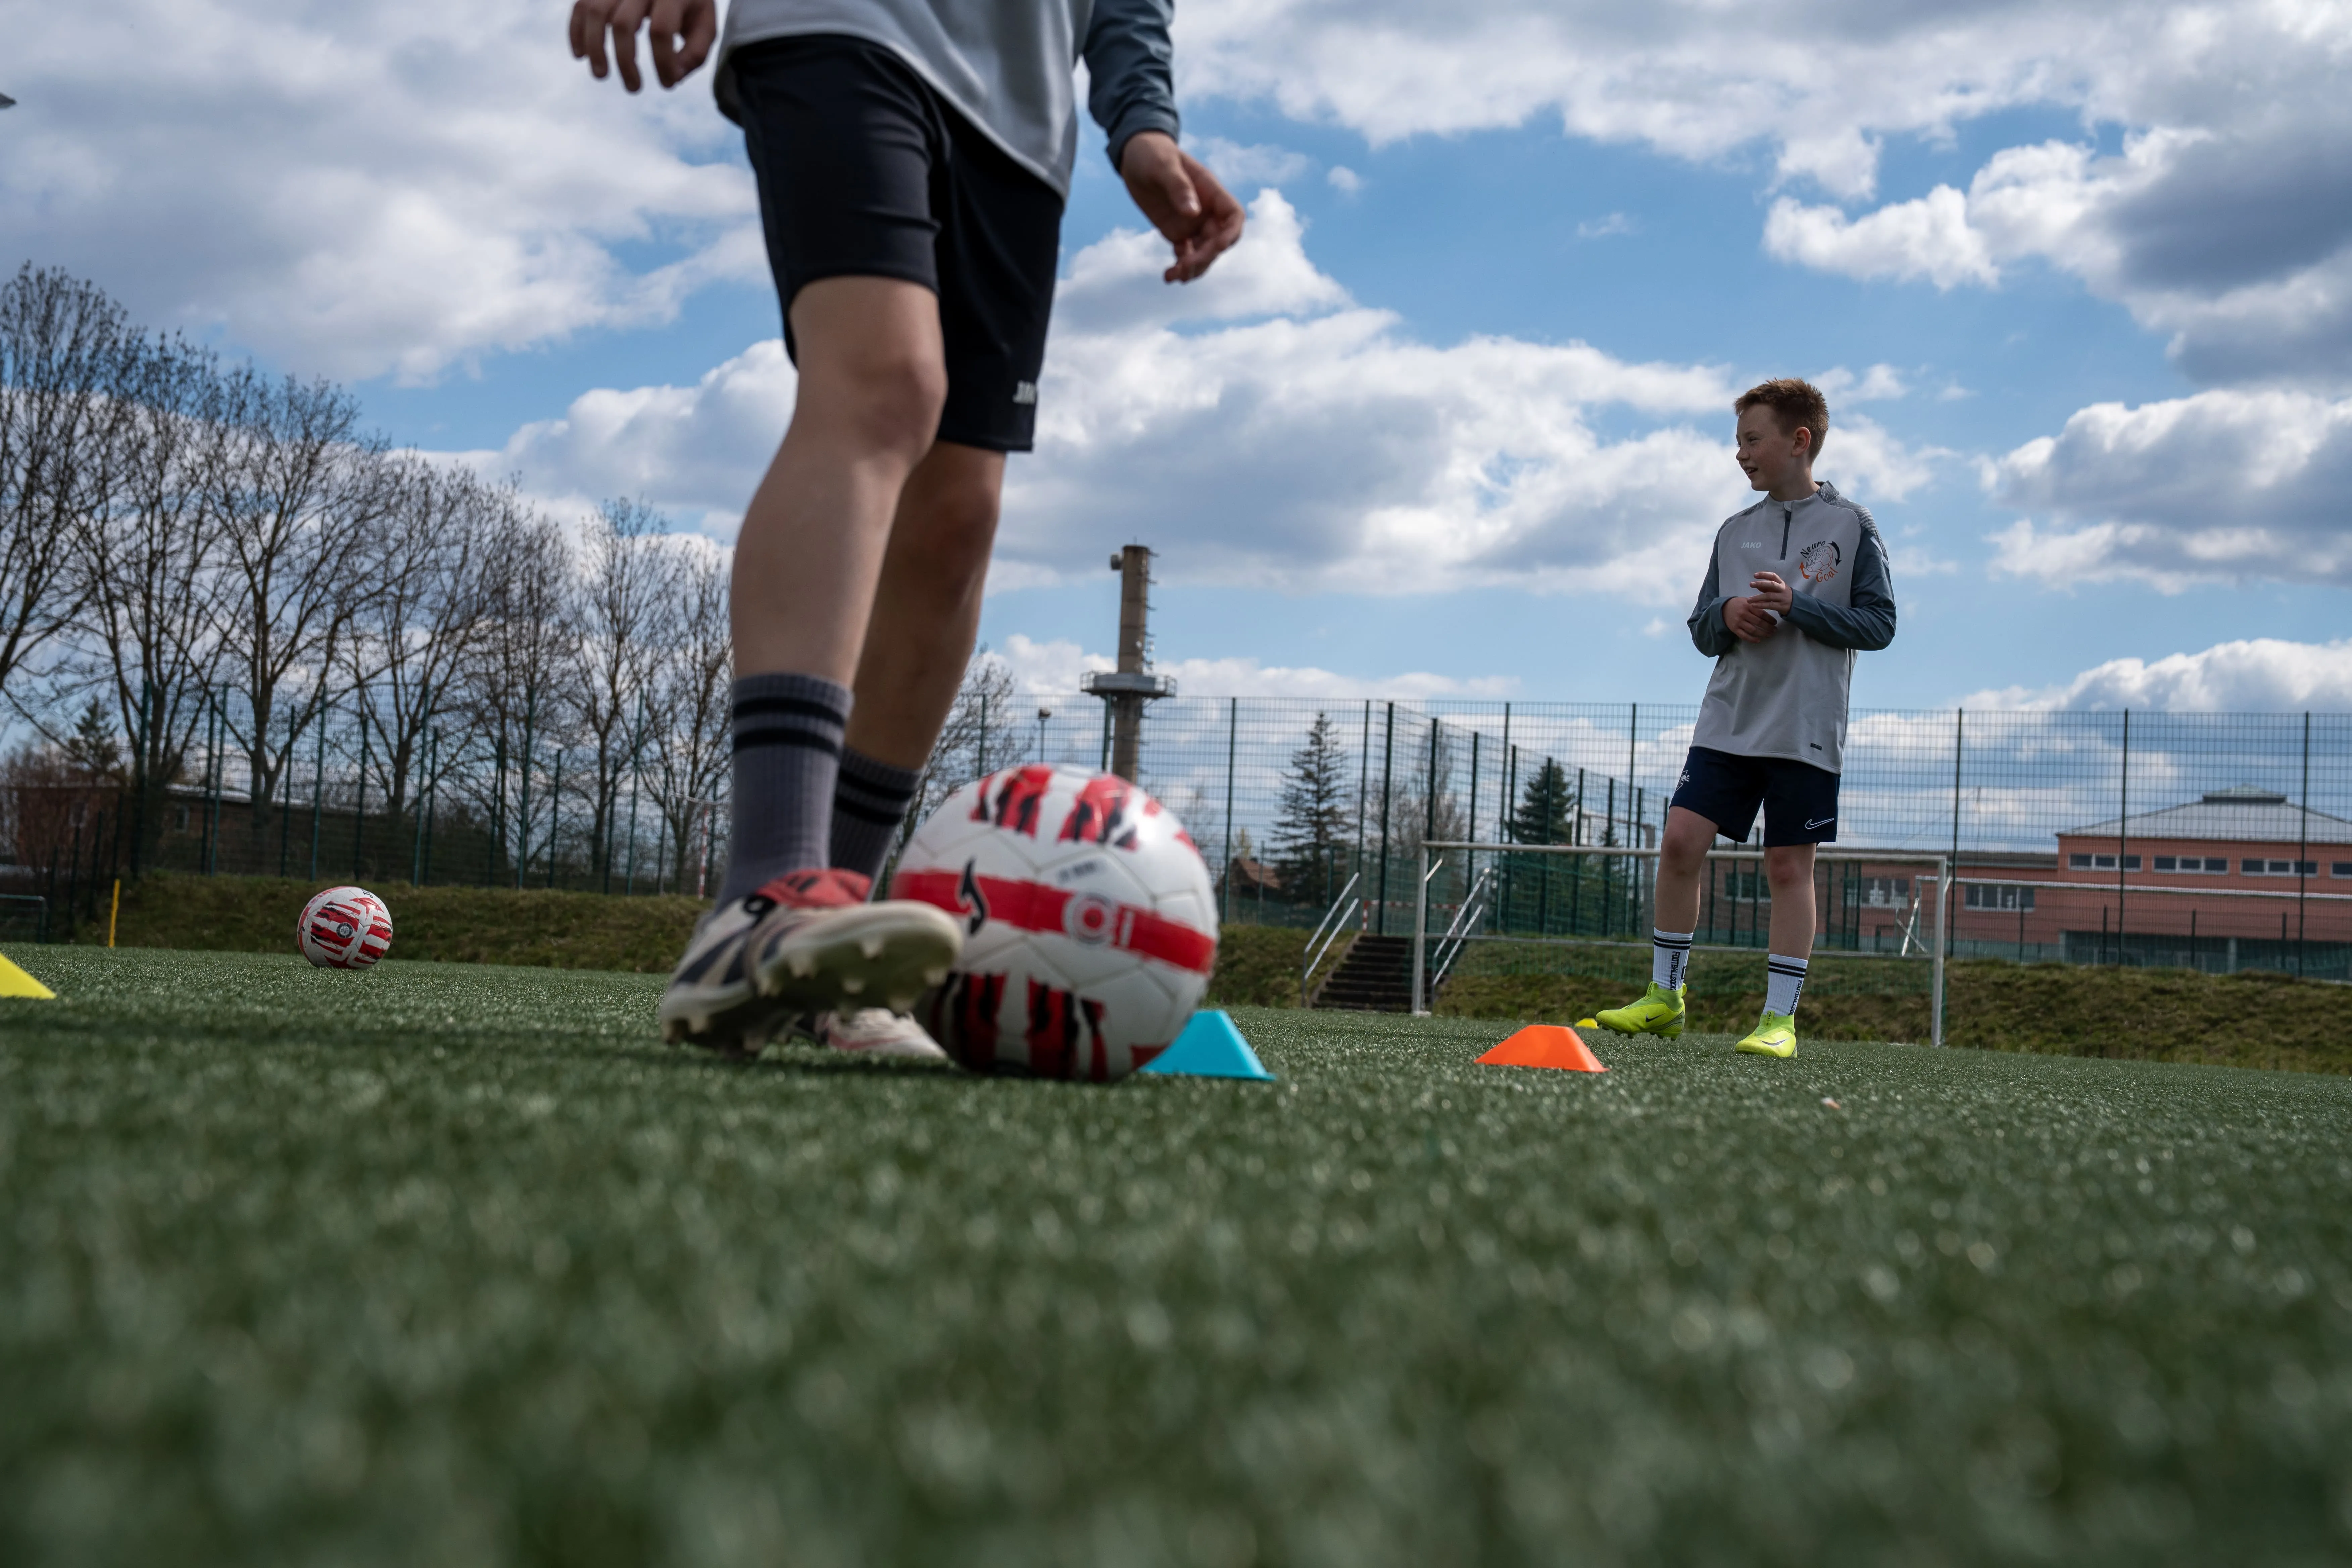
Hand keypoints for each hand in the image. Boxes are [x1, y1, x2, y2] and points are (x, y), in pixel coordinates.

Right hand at [570, 0, 715, 91]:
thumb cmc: (689, 3)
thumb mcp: (704, 24)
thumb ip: (695, 52)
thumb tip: (673, 77)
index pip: (661, 30)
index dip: (663, 63)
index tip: (668, 84)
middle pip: (623, 24)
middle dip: (625, 61)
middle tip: (633, 88)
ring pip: (595, 12)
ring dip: (595, 47)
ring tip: (601, 74)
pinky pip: (580, 5)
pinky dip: (575, 30)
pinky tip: (580, 55)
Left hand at [1119, 132, 1245, 281]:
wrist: (1134, 156)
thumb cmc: (1152, 153)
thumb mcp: (1163, 166)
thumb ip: (1179, 187)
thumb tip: (1193, 213)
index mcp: (1211, 192)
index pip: (1233, 217)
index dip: (1230, 235)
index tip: (1216, 247)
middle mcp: (1206, 211)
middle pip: (1218, 241)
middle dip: (1205, 257)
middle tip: (1185, 267)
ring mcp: (1192, 224)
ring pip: (1203, 253)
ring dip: (1193, 268)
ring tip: (1174, 276)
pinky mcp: (1177, 232)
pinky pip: (1184, 255)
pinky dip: (1179, 267)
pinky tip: (1168, 276)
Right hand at [1723, 596, 1779, 643]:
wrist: (1723, 608)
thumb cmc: (1738, 604)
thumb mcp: (1747, 601)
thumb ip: (1757, 605)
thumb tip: (1770, 607)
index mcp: (1748, 606)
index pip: (1761, 613)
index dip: (1770, 619)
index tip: (1775, 622)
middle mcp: (1743, 614)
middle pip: (1758, 622)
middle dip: (1768, 627)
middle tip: (1775, 630)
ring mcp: (1738, 622)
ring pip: (1752, 630)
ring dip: (1762, 633)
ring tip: (1769, 635)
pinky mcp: (1734, 629)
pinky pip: (1744, 636)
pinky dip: (1752, 639)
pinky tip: (1758, 640)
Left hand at [1748, 570, 1793, 615]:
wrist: (1796, 605)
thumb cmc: (1782, 595)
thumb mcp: (1776, 589)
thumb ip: (1767, 587)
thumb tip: (1756, 585)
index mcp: (1781, 583)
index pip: (1773, 576)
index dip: (1764, 574)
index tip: (1754, 575)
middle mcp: (1782, 589)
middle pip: (1772, 584)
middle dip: (1760, 583)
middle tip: (1750, 584)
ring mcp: (1782, 598)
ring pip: (1769, 596)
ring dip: (1757, 598)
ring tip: (1748, 600)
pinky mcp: (1781, 606)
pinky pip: (1770, 605)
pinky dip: (1761, 605)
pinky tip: (1754, 605)